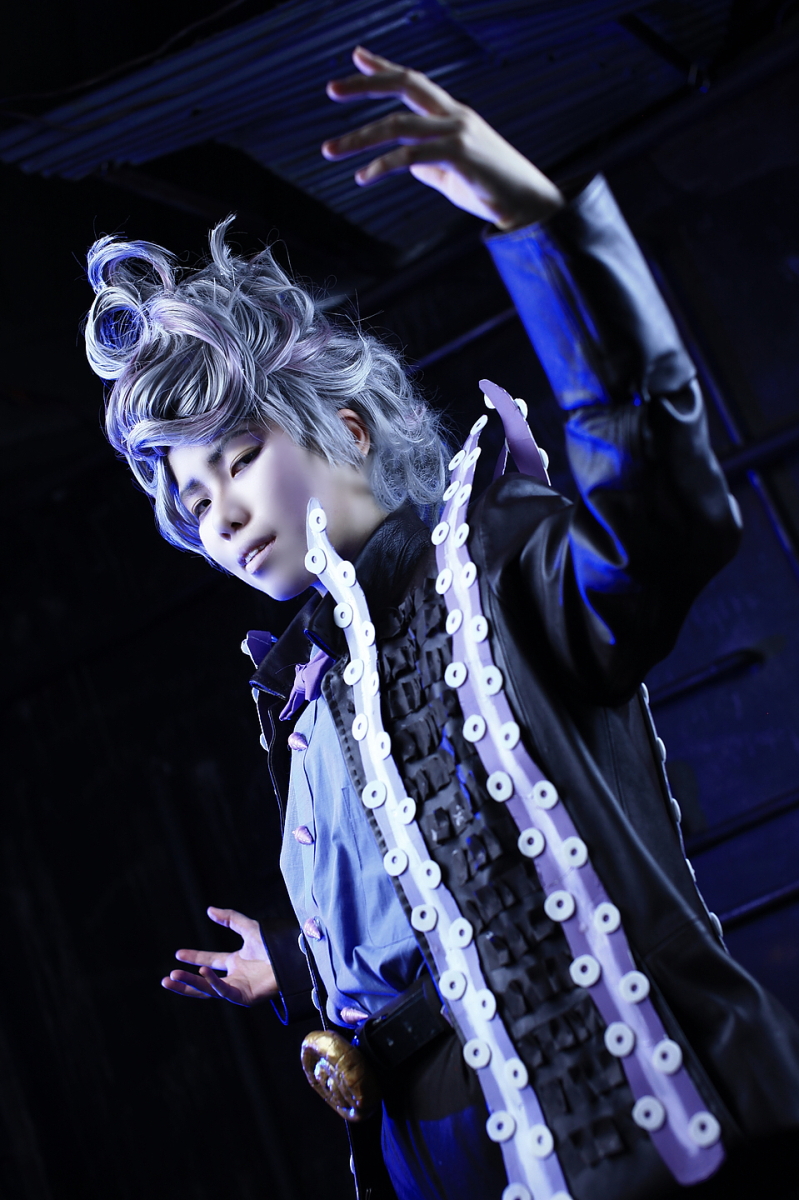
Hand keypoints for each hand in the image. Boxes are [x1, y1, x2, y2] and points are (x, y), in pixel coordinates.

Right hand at [161, 907, 277, 1005]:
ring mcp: (239, 988)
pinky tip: (202, 972)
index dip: (194, 958)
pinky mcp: (245, 997)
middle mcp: (235, 977)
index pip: (210, 961)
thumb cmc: (276, 945)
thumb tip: (209, 909)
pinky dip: (212, 982)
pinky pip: (224, 991)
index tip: (177, 954)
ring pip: (209, 990)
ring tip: (172, 978)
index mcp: (236, 963)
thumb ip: (230, 919)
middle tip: (167, 978)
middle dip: (185, 981)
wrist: (294, 957)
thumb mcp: (249, 928)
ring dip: (190, 984)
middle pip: (204, 982)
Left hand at [322, 46, 564, 230]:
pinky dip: (381, 166)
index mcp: (453, 115)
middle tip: (331, 89)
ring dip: (359, 137)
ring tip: (330, 149)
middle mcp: (454, 116)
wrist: (528, 207)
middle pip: (405, 87)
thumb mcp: (452, 174)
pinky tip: (363, 177)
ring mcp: (457, 133)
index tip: (356, 56)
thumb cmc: (492, 191)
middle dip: (365, 84)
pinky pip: (410, 157)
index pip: (414, 83)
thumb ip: (428, 165)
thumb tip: (405, 165)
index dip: (384, 68)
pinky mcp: (458, 155)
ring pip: (398, 125)